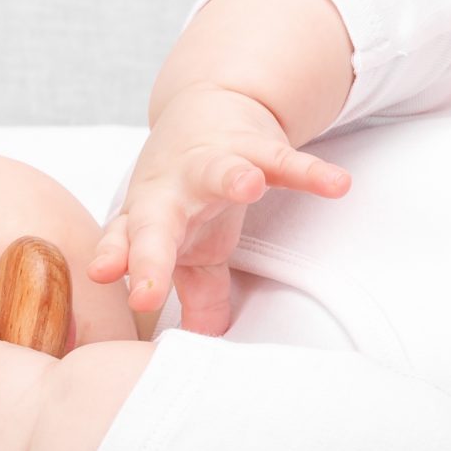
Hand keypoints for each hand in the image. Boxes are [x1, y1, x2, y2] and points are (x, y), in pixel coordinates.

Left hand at [89, 85, 351, 335]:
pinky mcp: (255, 146)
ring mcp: (211, 165)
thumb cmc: (189, 190)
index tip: (112, 285)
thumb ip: (195, 294)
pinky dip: (310, 171)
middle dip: (148, 256)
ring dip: (234, 178)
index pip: (124, 245)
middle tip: (145, 291)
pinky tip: (337, 184)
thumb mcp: (184, 244)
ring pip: (219, 172)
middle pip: (154, 225)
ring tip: (251, 186)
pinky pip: (285, 161)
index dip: (115, 262)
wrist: (206, 106)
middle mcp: (170, 191)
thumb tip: (203, 343)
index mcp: (146, 219)